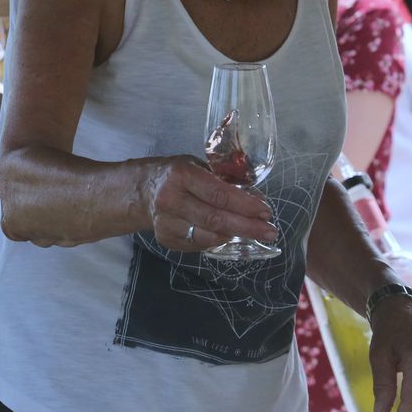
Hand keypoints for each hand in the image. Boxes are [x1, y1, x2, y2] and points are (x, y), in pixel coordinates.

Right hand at [140, 155, 277, 251]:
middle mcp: (171, 200)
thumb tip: (257, 199)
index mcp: (181, 175)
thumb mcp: (198, 166)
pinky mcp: (165, 239)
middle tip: (270, 231)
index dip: (245, 205)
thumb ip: (224, 181)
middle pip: (215, 219)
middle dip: (247, 227)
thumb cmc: (177, 174)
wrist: (142, 190)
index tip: (265, 212)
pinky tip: (228, 234)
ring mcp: (166, 223)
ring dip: (235, 236)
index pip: (218, 194)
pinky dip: (218, 241)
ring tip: (254, 232)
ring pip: (208, 237)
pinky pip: (199, 245)